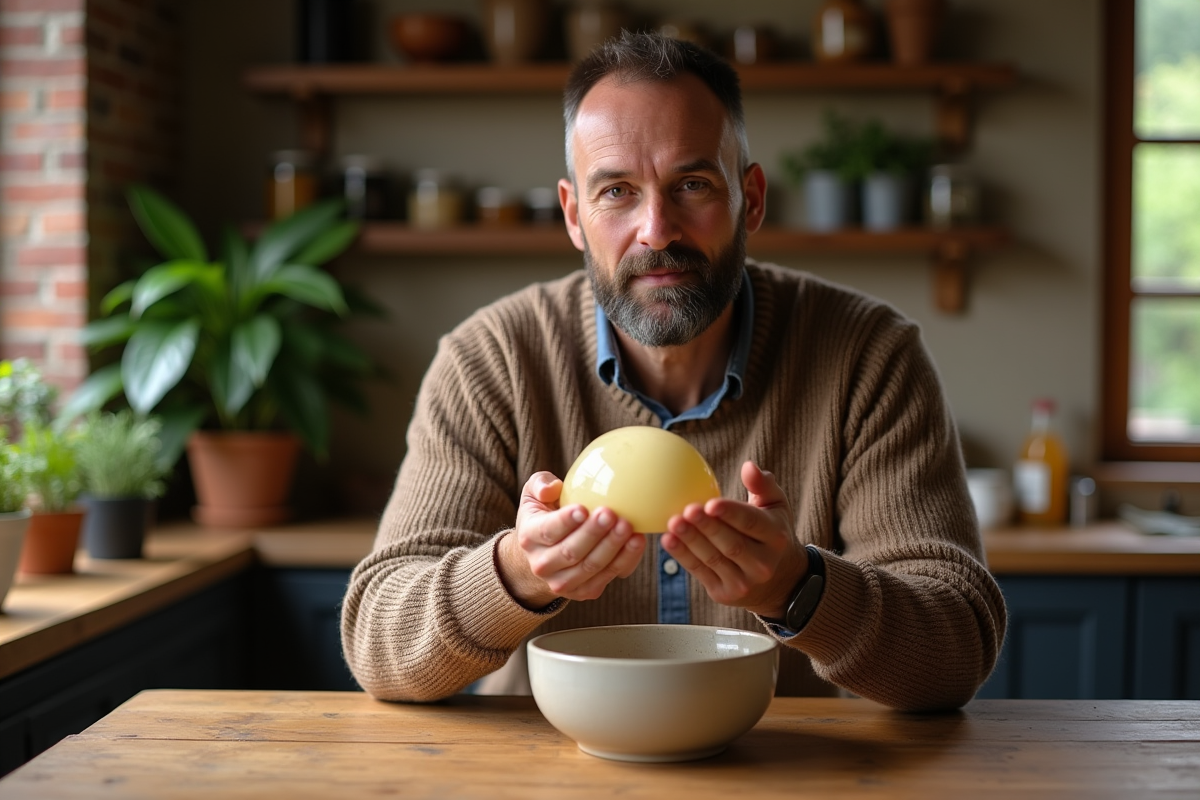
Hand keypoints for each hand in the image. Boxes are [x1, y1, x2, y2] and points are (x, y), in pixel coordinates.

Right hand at [498, 471, 646, 608]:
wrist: (546, 554)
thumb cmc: (545, 516)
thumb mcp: (534, 494)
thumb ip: (540, 484)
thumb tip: (552, 488)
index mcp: (529, 538)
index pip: (548, 531)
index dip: (565, 521)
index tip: (583, 508)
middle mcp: (542, 565)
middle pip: (570, 552)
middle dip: (593, 534)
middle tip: (611, 514)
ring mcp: (562, 582)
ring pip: (590, 567)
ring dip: (612, 548)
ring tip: (628, 527)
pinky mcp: (583, 592)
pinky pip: (607, 577)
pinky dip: (625, 560)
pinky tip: (636, 541)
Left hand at [661, 461, 807, 618]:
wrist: (779, 583)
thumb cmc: (771, 533)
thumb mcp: (776, 507)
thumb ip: (763, 485)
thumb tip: (749, 466)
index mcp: (776, 538)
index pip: (752, 523)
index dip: (730, 514)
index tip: (710, 503)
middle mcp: (763, 563)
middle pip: (731, 543)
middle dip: (707, 527)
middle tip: (687, 510)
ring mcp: (744, 582)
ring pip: (713, 559)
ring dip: (691, 541)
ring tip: (673, 523)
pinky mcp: (725, 593)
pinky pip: (701, 572)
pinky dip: (683, 556)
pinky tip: (668, 541)